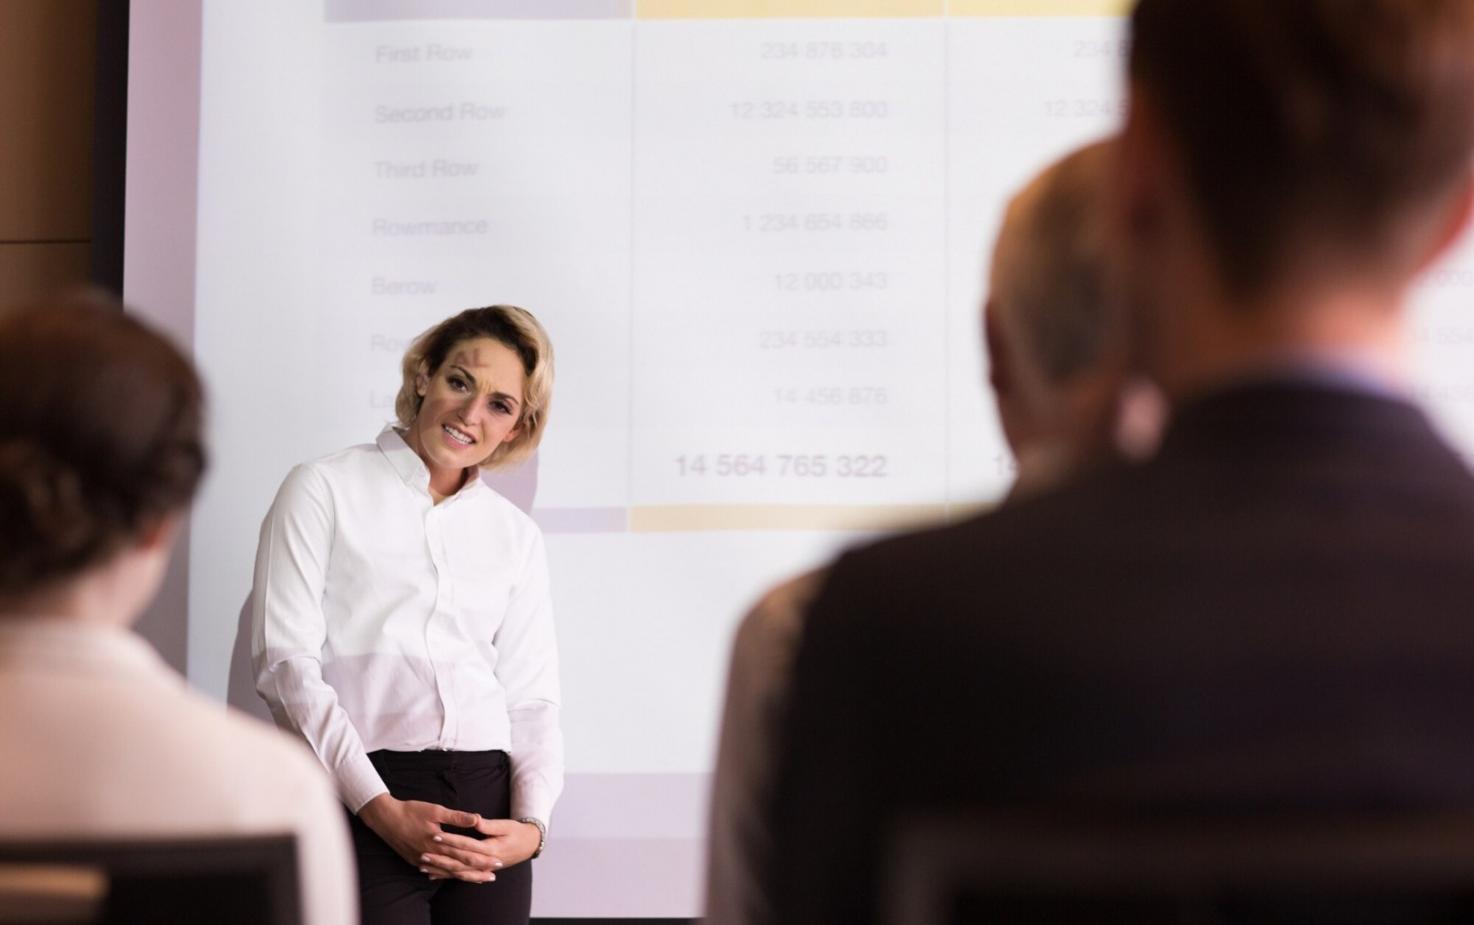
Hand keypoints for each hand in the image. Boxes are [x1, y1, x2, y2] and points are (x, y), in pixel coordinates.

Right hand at [357, 794, 494, 882]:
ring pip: (447, 872)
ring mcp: (423, 861)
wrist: (385, 819)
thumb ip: (456, 817)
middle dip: (478, 871)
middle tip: (494, 876)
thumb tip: (477, 819)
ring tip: (479, 879)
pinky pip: (435, 872)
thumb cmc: (411, 811)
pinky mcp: (416, 862)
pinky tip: (454, 877)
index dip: (483, 858)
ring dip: (464, 876)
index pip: (466, 853)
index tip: (497, 860)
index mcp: (439, 842)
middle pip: (459, 866)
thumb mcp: (435, 810)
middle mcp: (432, 855)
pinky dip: (446, 875)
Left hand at [419, 819, 541, 879]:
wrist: (529, 844)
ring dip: (441, 870)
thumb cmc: (518, 832)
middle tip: (424, 854)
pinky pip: (463, 875)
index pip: (466, 845)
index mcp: (491, 849)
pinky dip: (448, 876)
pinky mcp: (481, 870)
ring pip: (459, 872)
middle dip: (441, 858)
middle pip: (460, 861)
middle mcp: (486, 862)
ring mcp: (484, 868)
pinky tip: (434, 875)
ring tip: (424, 867)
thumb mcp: (506, 825)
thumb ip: (489, 825)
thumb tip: (475, 819)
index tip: (436, 836)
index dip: (451, 841)